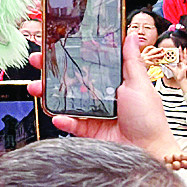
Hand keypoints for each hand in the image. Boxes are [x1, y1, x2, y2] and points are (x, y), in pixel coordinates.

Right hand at [32, 25, 178, 155]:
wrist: (149, 151)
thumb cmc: (149, 118)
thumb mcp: (140, 84)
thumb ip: (131, 60)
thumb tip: (132, 35)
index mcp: (112, 82)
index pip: (87, 64)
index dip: (71, 55)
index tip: (55, 46)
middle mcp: (100, 96)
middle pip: (71, 80)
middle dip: (51, 71)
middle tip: (38, 62)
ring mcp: (92, 113)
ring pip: (65, 100)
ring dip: (48, 94)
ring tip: (37, 88)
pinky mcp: (87, 130)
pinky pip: (70, 123)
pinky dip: (62, 119)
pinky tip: (57, 115)